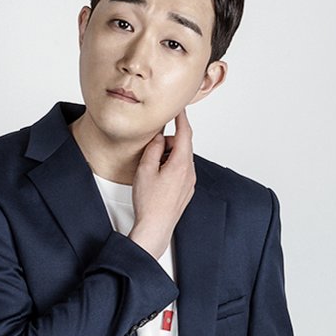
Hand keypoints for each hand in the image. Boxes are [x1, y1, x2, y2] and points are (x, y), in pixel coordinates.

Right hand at [128, 107, 195, 259]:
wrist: (156, 227)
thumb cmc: (149, 202)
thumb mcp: (145, 169)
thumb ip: (153, 148)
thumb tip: (160, 138)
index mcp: (181, 163)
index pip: (185, 133)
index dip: (181, 118)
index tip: (179, 107)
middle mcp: (190, 172)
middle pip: (182, 146)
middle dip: (168, 142)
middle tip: (151, 148)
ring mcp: (189, 182)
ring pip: (181, 159)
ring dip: (168, 156)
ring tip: (151, 168)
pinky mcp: (186, 190)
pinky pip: (180, 170)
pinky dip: (170, 166)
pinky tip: (156, 177)